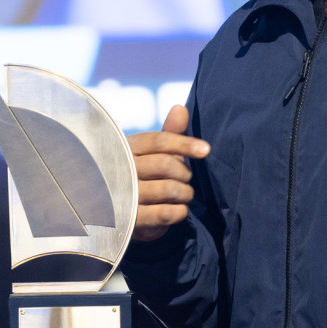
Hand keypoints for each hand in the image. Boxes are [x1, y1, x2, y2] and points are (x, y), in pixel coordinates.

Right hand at [128, 105, 209, 241]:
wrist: (120, 215)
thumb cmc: (143, 176)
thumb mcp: (153, 153)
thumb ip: (169, 133)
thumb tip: (180, 108)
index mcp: (126, 148)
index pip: (159, 141)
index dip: (185, 144)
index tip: (206, 150)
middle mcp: (121, 170)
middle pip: (166, 164)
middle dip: (185, 173)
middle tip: (186, 179)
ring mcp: (124, 196)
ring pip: (169, 189)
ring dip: (185, 193)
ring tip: (184, 195)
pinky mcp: (131, 219)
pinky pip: (166, 213)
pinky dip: (180, 211)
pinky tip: (179, 209)